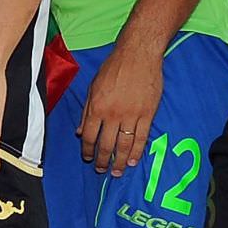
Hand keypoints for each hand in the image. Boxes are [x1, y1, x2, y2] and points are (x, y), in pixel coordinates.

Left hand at [76, 37, 163, 175]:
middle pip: (106, 145)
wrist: (138, 56)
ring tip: (117, 171)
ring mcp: (131, 115)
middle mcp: (113, 114)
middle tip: (101, 170)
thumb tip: (80, 132)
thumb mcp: (93, 87)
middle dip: (103, 160)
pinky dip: (137, 151)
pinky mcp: (147, 114)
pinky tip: (133, 160)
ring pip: (124, 144)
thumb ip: (86, 112)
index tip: (88, 158)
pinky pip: (141, 137)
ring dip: (119, 161)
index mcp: (97, 108)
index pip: (90, 136)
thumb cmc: (113, 68)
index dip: (88, 150)